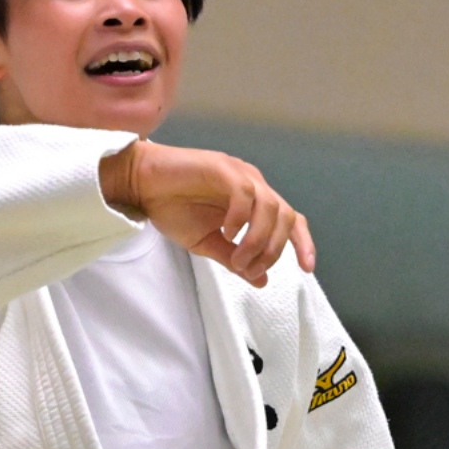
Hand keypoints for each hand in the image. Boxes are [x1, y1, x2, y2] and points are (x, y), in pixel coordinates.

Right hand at [101, 141, 315, 286]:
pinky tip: (227, 232)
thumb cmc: (172, 208)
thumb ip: (235, 260)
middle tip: (249, 269)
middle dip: (273, 250)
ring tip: (237, 258)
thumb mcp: (207, 244)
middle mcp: (253, 185)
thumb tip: (261, 280)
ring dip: (258, 240)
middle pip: (285, 216)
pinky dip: (241, 218)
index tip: (307, 269)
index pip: (290, 220)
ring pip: (269, 207)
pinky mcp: (221, 167)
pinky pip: (244, 193)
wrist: (141, 185)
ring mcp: (238, 174)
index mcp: (254, 202)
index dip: (302, 243)